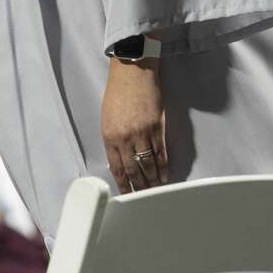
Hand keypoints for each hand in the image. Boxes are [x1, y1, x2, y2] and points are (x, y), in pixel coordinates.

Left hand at [102, 55, 168, 193]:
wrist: (132, 71)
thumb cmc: (118, 92)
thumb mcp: (107, 117)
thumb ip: (112, 140)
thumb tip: (117, 160)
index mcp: (109, 135)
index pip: (117, 168)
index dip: (123, 184)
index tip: (126, 196)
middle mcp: (125, 138)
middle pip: (134, 170)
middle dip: (139, 188)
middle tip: (143, 201)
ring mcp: (143, 134)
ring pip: (150, 165)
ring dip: (153, 182)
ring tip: (156, 193)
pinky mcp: (158, 128)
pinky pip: (162, 154)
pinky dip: (164, 168)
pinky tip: (165, 178)